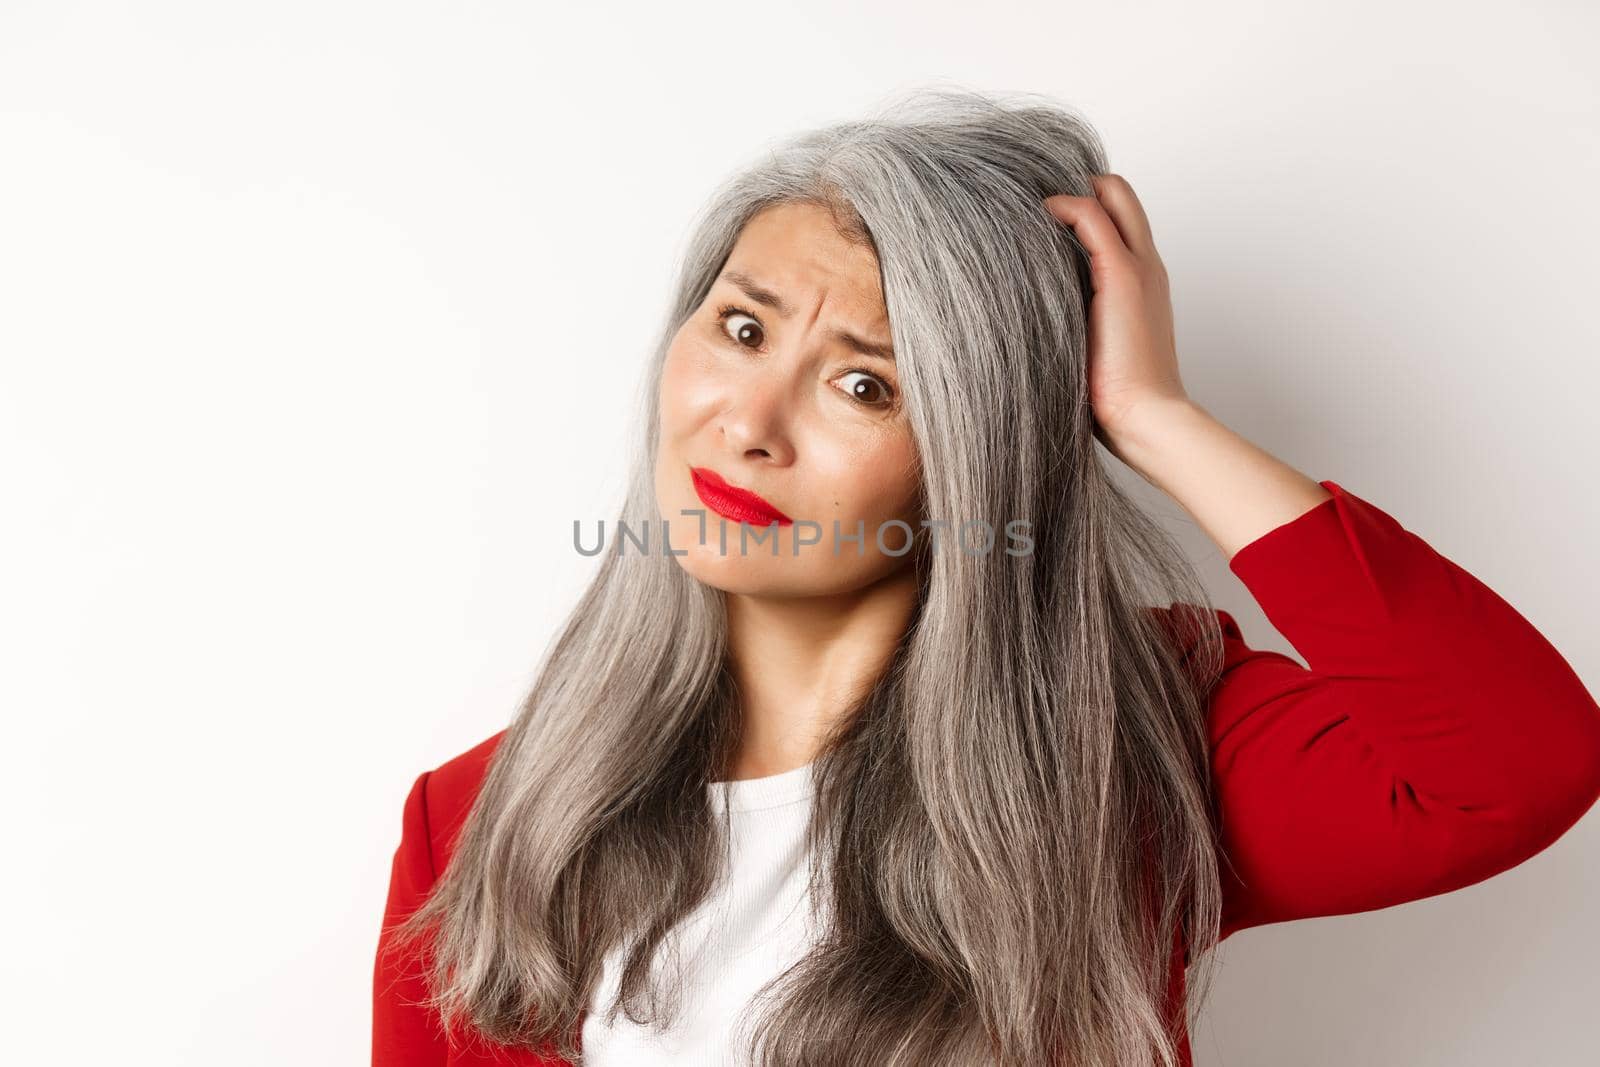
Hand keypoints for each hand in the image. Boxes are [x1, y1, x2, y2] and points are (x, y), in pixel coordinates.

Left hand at [1044, 174, 1188, 449]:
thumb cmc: (1113, 397)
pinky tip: (1033, 222)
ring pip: (1110, 193)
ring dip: (1066, 194)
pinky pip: (1091, 216)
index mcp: (1142, 280)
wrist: (1145, 418)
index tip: (1041, 220)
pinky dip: (1061, 209)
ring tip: (1026, 212)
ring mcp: (1138, 266)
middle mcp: (1145, 264)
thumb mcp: (1088, 344)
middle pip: (1120, 193)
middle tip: (1034, 207)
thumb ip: (1073, 317)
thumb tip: (1027, 311)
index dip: (1085, 206)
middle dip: (1078, 185)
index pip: (1120, 218)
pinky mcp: (1122, 275)